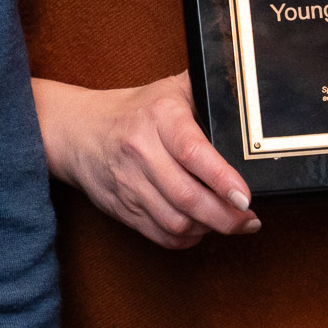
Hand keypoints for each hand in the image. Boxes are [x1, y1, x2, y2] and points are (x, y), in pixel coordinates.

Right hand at [34, 72, 259, 248]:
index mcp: (160, 116)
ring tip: (232, 223)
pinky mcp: (122, 208)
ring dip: (209, 229)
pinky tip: (201, 228)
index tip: (245, 196)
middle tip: (249, 219)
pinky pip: (160, 234)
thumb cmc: (135, 110)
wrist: (78, 132)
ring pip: (175, 221)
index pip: (192, 152)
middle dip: (225, 216)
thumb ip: (207, 89)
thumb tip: (247, 95)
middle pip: (187, 196)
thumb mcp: (170, 89)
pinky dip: (186, 238)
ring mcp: (130, 184)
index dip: (222, 179)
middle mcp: (142, 151)